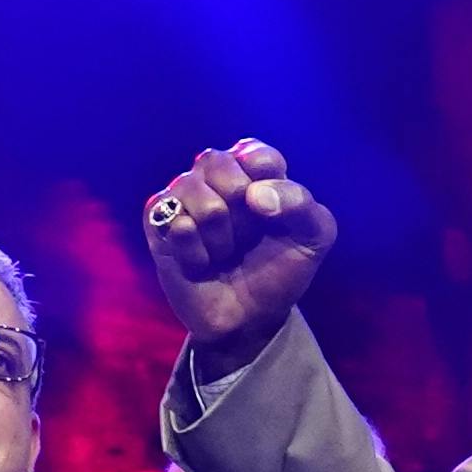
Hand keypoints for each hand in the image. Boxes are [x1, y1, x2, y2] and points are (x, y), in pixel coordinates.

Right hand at [138, 138, 340, 348]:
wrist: (250, 319)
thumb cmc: (280, 270)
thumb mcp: (314, 237)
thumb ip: (301, 204)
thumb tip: (254, 195)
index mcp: (253, 168)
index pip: (254, 153)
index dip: (265, 183)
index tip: (272, 215)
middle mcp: (214, 174)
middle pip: (218, 164)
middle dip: (242, 214)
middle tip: (246, 238)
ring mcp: (182, 196)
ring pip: (197, 195)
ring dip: (219, 237)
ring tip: (224, 253)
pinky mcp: (157, 222)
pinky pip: (176, 223)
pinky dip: (196, 253)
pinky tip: (201, 264)